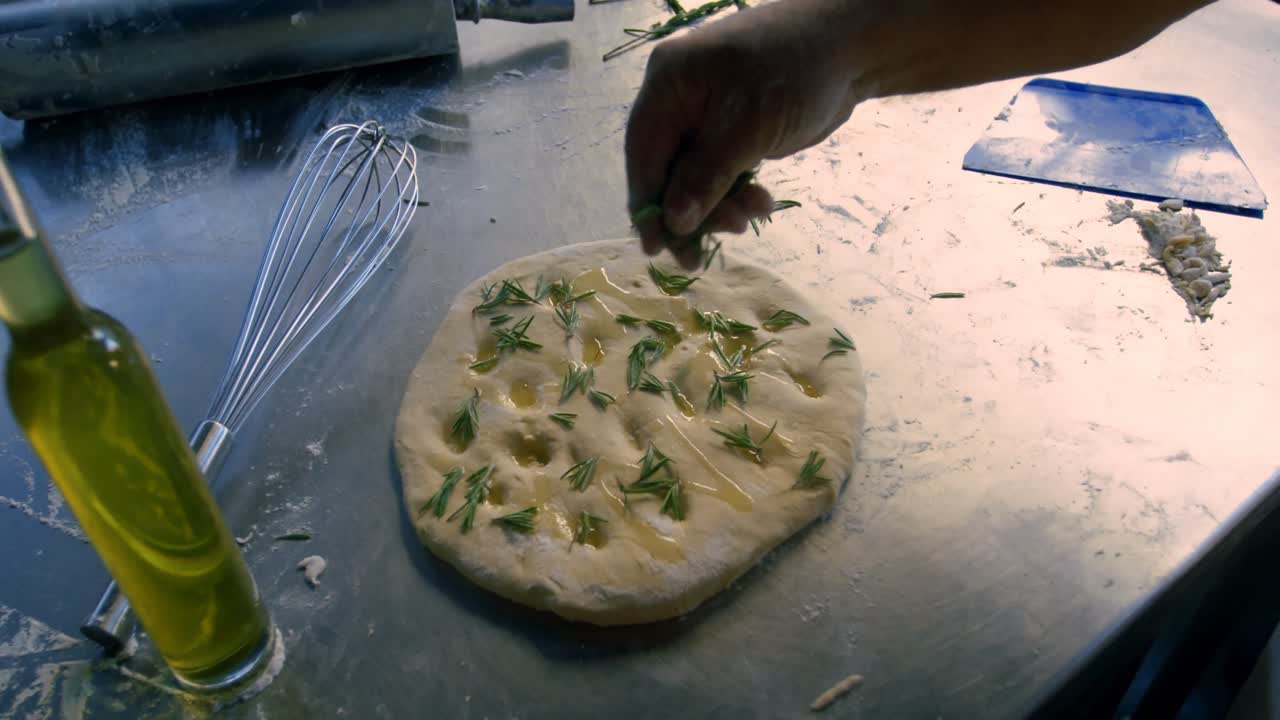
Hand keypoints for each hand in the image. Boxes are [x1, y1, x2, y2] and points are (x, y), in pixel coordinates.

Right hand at [625, 0, 862, 267]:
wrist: (852, 46)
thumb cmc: (794, 73)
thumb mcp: (746, 127)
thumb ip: (705, 177)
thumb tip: (673, 223)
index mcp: (668, 85)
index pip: (644, 154)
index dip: (649, 205)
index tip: (657, 249)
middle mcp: (680, 100)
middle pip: (668, 171)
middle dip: (690, 211)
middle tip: (709, 249)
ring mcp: (708, 115)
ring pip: (698, 177)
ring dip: (719, 206)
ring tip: (749, 219)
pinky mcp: (736, 130)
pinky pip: (723, 172)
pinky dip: (738, 193)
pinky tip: (763, 204)